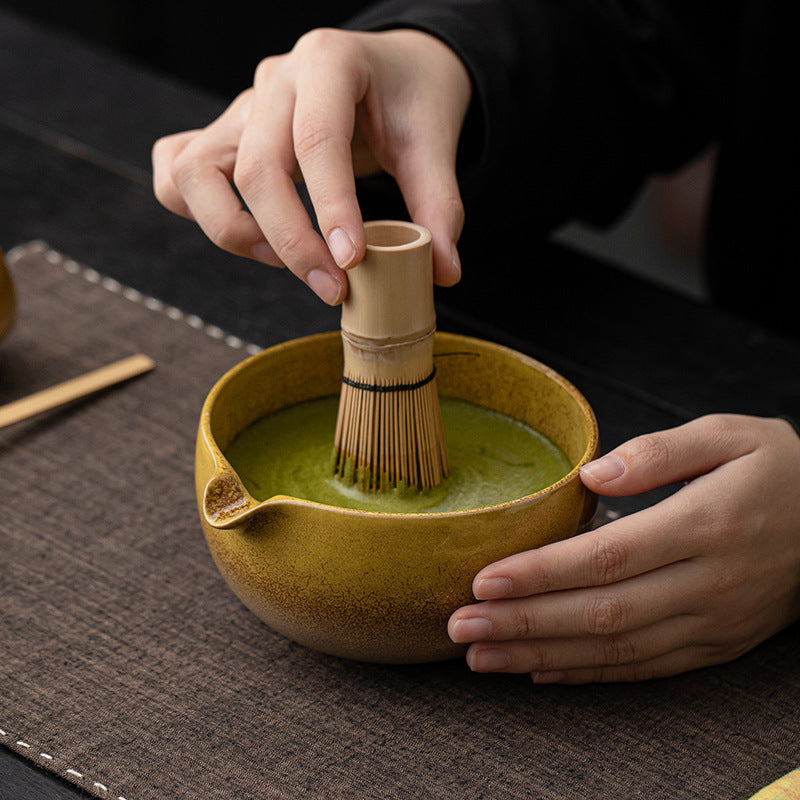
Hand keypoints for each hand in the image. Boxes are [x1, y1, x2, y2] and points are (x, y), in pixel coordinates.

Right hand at [152, 28, 471, 303]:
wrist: (392, 68)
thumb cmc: (410, 99)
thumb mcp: (434, 143)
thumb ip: (439, 206)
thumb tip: (442, 272)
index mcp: (328, 62)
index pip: (317, 141)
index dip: (331, 210)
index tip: (352, 264)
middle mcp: (274, 81)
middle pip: (256, 168)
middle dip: (292, 243)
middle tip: (333, 288)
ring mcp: (242, 108)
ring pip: (194, 171)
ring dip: (233, 230)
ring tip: (284, 260)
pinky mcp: (226, 135)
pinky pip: (177, 169)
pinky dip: (197, 210)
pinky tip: (252, 236)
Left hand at [448, 414, 799, 682]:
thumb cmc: (780, 470)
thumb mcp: (730, 435)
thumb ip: (660, 452)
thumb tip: (594, 477)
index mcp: (704, 525)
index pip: (606, 557)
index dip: (541, 574)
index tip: (484, 581)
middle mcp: (706, 583)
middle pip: (599, 612)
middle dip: (522, 623)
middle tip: (459, 628)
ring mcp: (712, 622)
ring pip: (614, 649)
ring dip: (541, 656)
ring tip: (482, 657)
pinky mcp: (716, 645)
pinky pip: (644, 668)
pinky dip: (588, 674)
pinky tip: (539, 671)